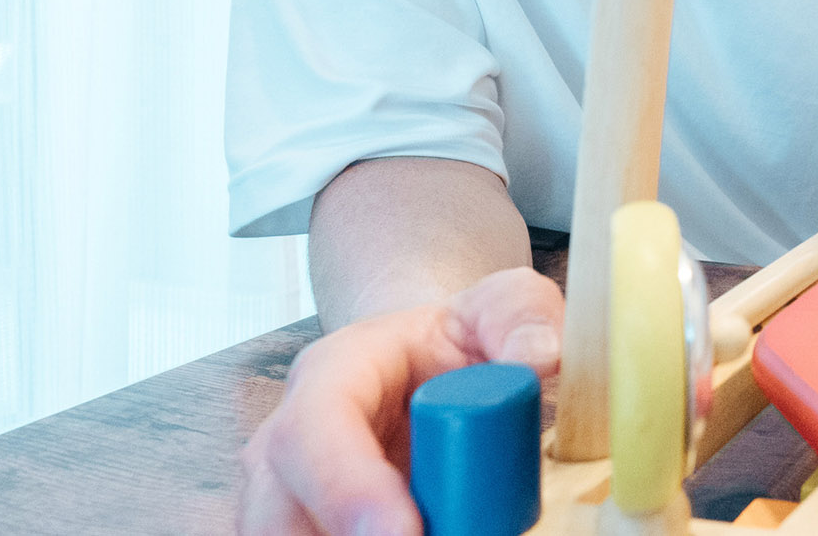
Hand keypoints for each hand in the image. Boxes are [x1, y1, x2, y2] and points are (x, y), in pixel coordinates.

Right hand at [239, 266, 563, 534]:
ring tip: (443, 533)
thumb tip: (540, 356)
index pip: (314, 429)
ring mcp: (290, 495)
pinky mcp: (310, 526)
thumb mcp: (501, 304)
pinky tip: (433, 535)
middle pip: (277, 511)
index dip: (348, 488)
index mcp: (333, 373)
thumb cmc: (458, 336)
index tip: (404, 532)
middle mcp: (290, 440)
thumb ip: (521, 317)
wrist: (430, 365)